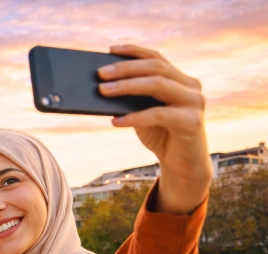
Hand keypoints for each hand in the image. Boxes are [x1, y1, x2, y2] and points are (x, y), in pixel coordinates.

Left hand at [97, 45, 211, 214]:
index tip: (110, 49)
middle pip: (156, 68)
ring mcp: (194, 103)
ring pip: (159, 85)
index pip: (156, 58)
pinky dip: (135, 116)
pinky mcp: (192, 122)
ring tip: (103, 91)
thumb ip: (132, 100)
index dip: (133, 51)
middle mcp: (190, 86)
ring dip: (128, 86)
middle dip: (126, 69)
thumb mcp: (143, 114)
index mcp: (180, 79)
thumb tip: (103, 88)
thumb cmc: (160, 135)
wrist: (182, 164)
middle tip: (101, 74)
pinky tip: (116, 120)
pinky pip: (159, 114)